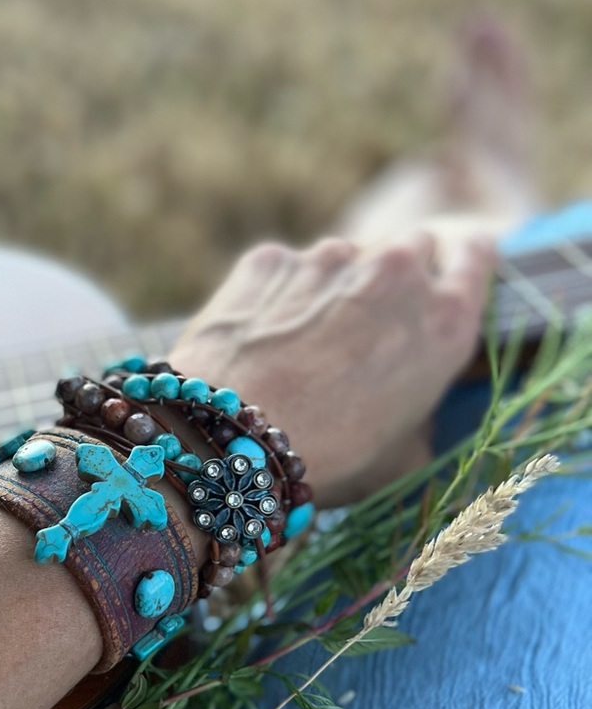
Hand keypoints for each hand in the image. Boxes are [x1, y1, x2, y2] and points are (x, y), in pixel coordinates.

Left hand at [168, 230, 495, 506]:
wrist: (232, 440)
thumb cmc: (327, 460)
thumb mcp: (402, 457)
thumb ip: (422, 413)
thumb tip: (413, 407)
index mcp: (445, 320)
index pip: (476, 256)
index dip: (458, 266)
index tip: (441, 280)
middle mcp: (395, 272)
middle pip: (411, 248)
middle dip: (395, 277)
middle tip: (366, 327)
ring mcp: (328, 258)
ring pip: (343, 258)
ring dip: (332, 288)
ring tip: (300, 347)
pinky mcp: (268, 259)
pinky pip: (283, 270)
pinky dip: (277, 294)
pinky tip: (259, 341)